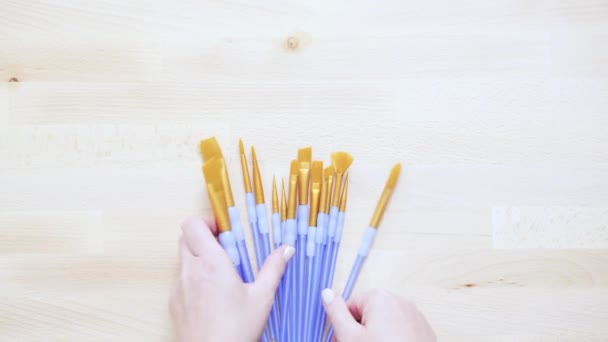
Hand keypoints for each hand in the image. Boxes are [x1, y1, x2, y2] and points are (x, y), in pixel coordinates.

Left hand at [170, 216, 294, 341]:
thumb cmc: (235, 331)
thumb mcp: (261, 298)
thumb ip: (273, 269)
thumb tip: (286, 249)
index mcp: (211, 264)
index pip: (192, 225)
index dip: (205, 221)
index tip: (222, 228)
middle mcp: (190, 271)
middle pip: (185, 238)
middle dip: (202, 237)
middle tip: (224, 248)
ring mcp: (179, 287)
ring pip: (183, 259)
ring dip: (198, 258)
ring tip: (221, 274)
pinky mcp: (174, 302)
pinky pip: (181, 280)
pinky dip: (193, 279)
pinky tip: (211, 296)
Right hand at [322, 288, 435, 341]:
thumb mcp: (350, 336)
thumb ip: (336, 312)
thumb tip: (327, 294)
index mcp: (380, 297)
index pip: (351, 304)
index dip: (343, 324)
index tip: (342, 340)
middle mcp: (400, 301)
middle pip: (369, 313)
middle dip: (359, 331)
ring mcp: (414, 316)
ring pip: (385, 323)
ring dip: (375, 336)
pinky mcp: (423, 331)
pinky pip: (400, 331)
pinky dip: (392, 340)